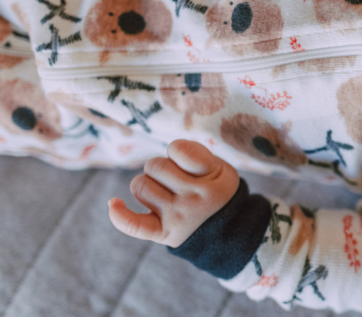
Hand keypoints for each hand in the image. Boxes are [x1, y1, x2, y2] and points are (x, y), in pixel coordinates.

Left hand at [108, 140, 238, 247]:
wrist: (226, 232)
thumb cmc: (216, 191)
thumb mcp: (221, 168)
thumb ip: (195, 153)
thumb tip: (169, 150)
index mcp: (212, 177)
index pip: (178, 149)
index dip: (176, 151)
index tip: (185, 161)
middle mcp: (194, 197)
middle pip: (154, 165)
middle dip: (161, 169)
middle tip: (176, 180)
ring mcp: (176, 216)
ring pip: (140, 185)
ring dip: (148, 184)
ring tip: (165, 193)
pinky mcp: (163, 233)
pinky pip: (133, 224)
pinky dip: (119, 215)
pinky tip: (114, 203)